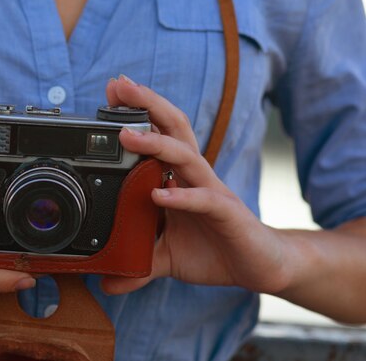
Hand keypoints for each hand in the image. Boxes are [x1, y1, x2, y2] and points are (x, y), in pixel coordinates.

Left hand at [101, 75, 291, 294]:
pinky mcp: (227, 213)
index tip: (111, 91)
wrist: (259, 266)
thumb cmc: (214, 250)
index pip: (158, 134)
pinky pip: (203, 200)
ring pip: (186, 156)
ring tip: (126, 135)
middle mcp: (194, 176)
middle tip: (118, 84)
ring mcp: (211, 191)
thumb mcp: (165, 257)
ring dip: (156, 143)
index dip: (137, 112)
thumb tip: (107, 281)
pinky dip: (181, 197)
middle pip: (172, 128)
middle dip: (145, 103)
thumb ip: (136, 263)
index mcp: (179, 178)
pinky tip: (159, 194)